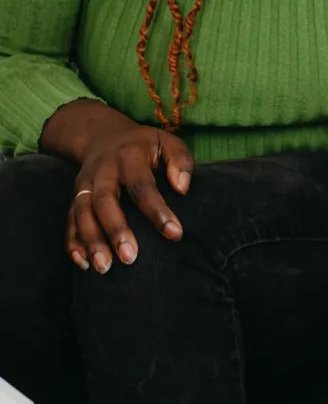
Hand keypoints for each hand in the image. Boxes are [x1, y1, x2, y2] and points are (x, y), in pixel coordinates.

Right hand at [63, 111, 193, 273]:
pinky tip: (84, 264)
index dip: (157, 210)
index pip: (142, 185)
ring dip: (91, 241)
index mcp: (129, 156)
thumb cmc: (144, 145)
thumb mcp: (167, 142)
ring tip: (104, 267)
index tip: (175, 233)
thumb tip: (183, 188)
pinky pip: (69, 221)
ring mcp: (84, 185)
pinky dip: (73, 243)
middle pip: (104, 201)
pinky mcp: (74, 197)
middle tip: (130, 257)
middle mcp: (102, 171)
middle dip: (116, 230)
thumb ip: (180, 161)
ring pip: (81, 213)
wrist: (103, 135)